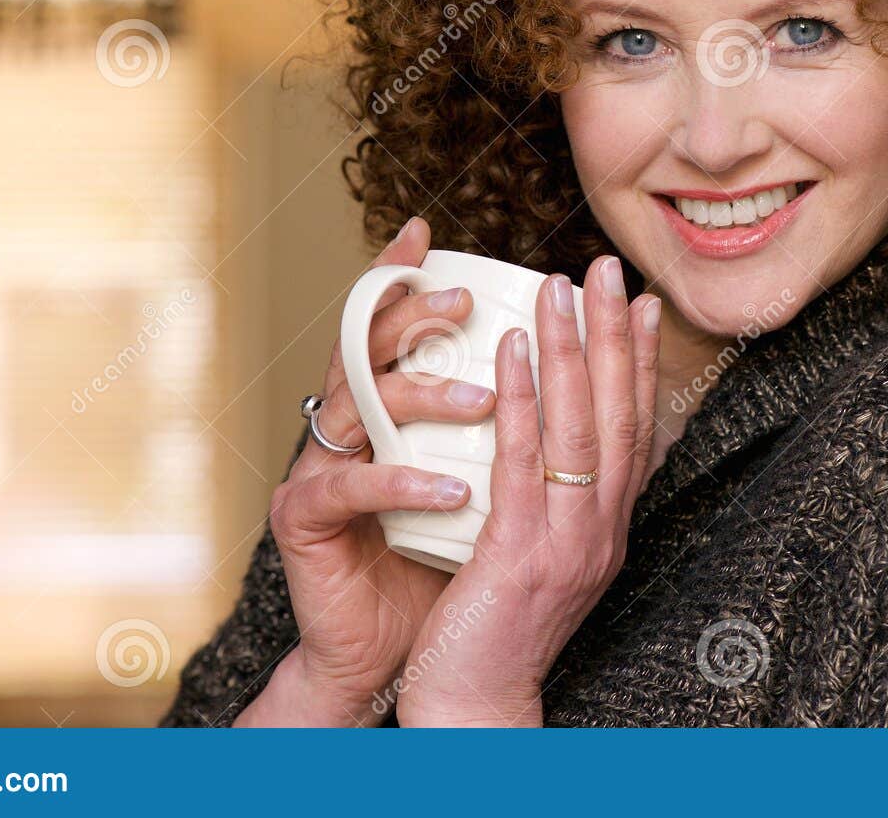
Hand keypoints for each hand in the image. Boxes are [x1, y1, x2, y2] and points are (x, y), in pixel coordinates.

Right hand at [235, 217, 495, 725]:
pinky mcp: (304, 518)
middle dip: (410, 316)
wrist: (413, 655)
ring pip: (360, 407)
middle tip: (463, 300)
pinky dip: (402, 483)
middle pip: (365, 349)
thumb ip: (515, 423)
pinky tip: (449, 486)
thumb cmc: (455, 559)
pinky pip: (351, 488)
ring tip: (483, 398)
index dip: (400, 279)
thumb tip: (583, 364)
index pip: (391, 331)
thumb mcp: (496, 481)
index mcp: (389, 410)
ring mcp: (320, 466)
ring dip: (424, 397)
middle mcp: (349, 427)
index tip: (426, 233)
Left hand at [393, 254, 659, 726]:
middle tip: (610, 268)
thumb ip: (557, 500)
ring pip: (578, 429)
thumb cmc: (497, 630)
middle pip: (619, 415)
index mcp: (609, 528)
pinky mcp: (522, 555)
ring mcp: (568, 544)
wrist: (477, 706)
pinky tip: (509, 350)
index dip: (644, 361)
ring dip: (571, 350)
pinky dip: (520, 399)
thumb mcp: (545, 558)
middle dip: (616, 335)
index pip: (638, 429)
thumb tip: (556, 441)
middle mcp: (602, 531)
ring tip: (560, 286)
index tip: (645, 303)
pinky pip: (523, 463)